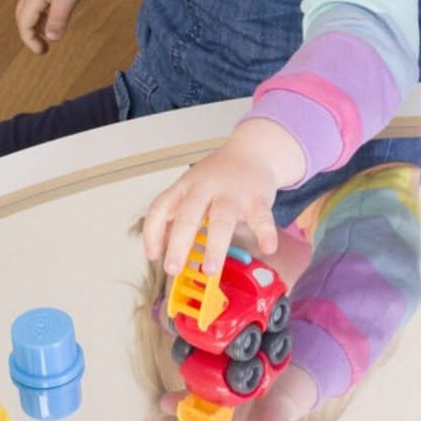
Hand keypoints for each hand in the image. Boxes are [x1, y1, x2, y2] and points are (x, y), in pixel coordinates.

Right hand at [15, 0, 101, 54]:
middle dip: (30, 32)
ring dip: (38, 22)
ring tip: (51, 31)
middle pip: (23, 15)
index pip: (24, 24)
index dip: (30, 40)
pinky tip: (58, 12)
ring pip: (32, 7)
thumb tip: (51, 39)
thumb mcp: (67, 0)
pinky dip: (45, 11)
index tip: (43, 51)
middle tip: (42, 45)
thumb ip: (58, 20)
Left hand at [142, 119, 305, 275]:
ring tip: (210, 269)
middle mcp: (205, 189)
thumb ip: (175, 215)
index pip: (161, 207)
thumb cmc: (218, 176)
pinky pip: (261, 217)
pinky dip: (265, 232)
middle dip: (178, 244)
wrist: (252, 151)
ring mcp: (231, 193)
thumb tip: (159, 248)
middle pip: (188, 215)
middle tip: (172, 268)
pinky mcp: (257, 198)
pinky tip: (268, 247)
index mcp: (185, 187)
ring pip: (221, 219)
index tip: (153, 255)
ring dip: (215, 245)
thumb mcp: (190, 189)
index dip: (152, 232)